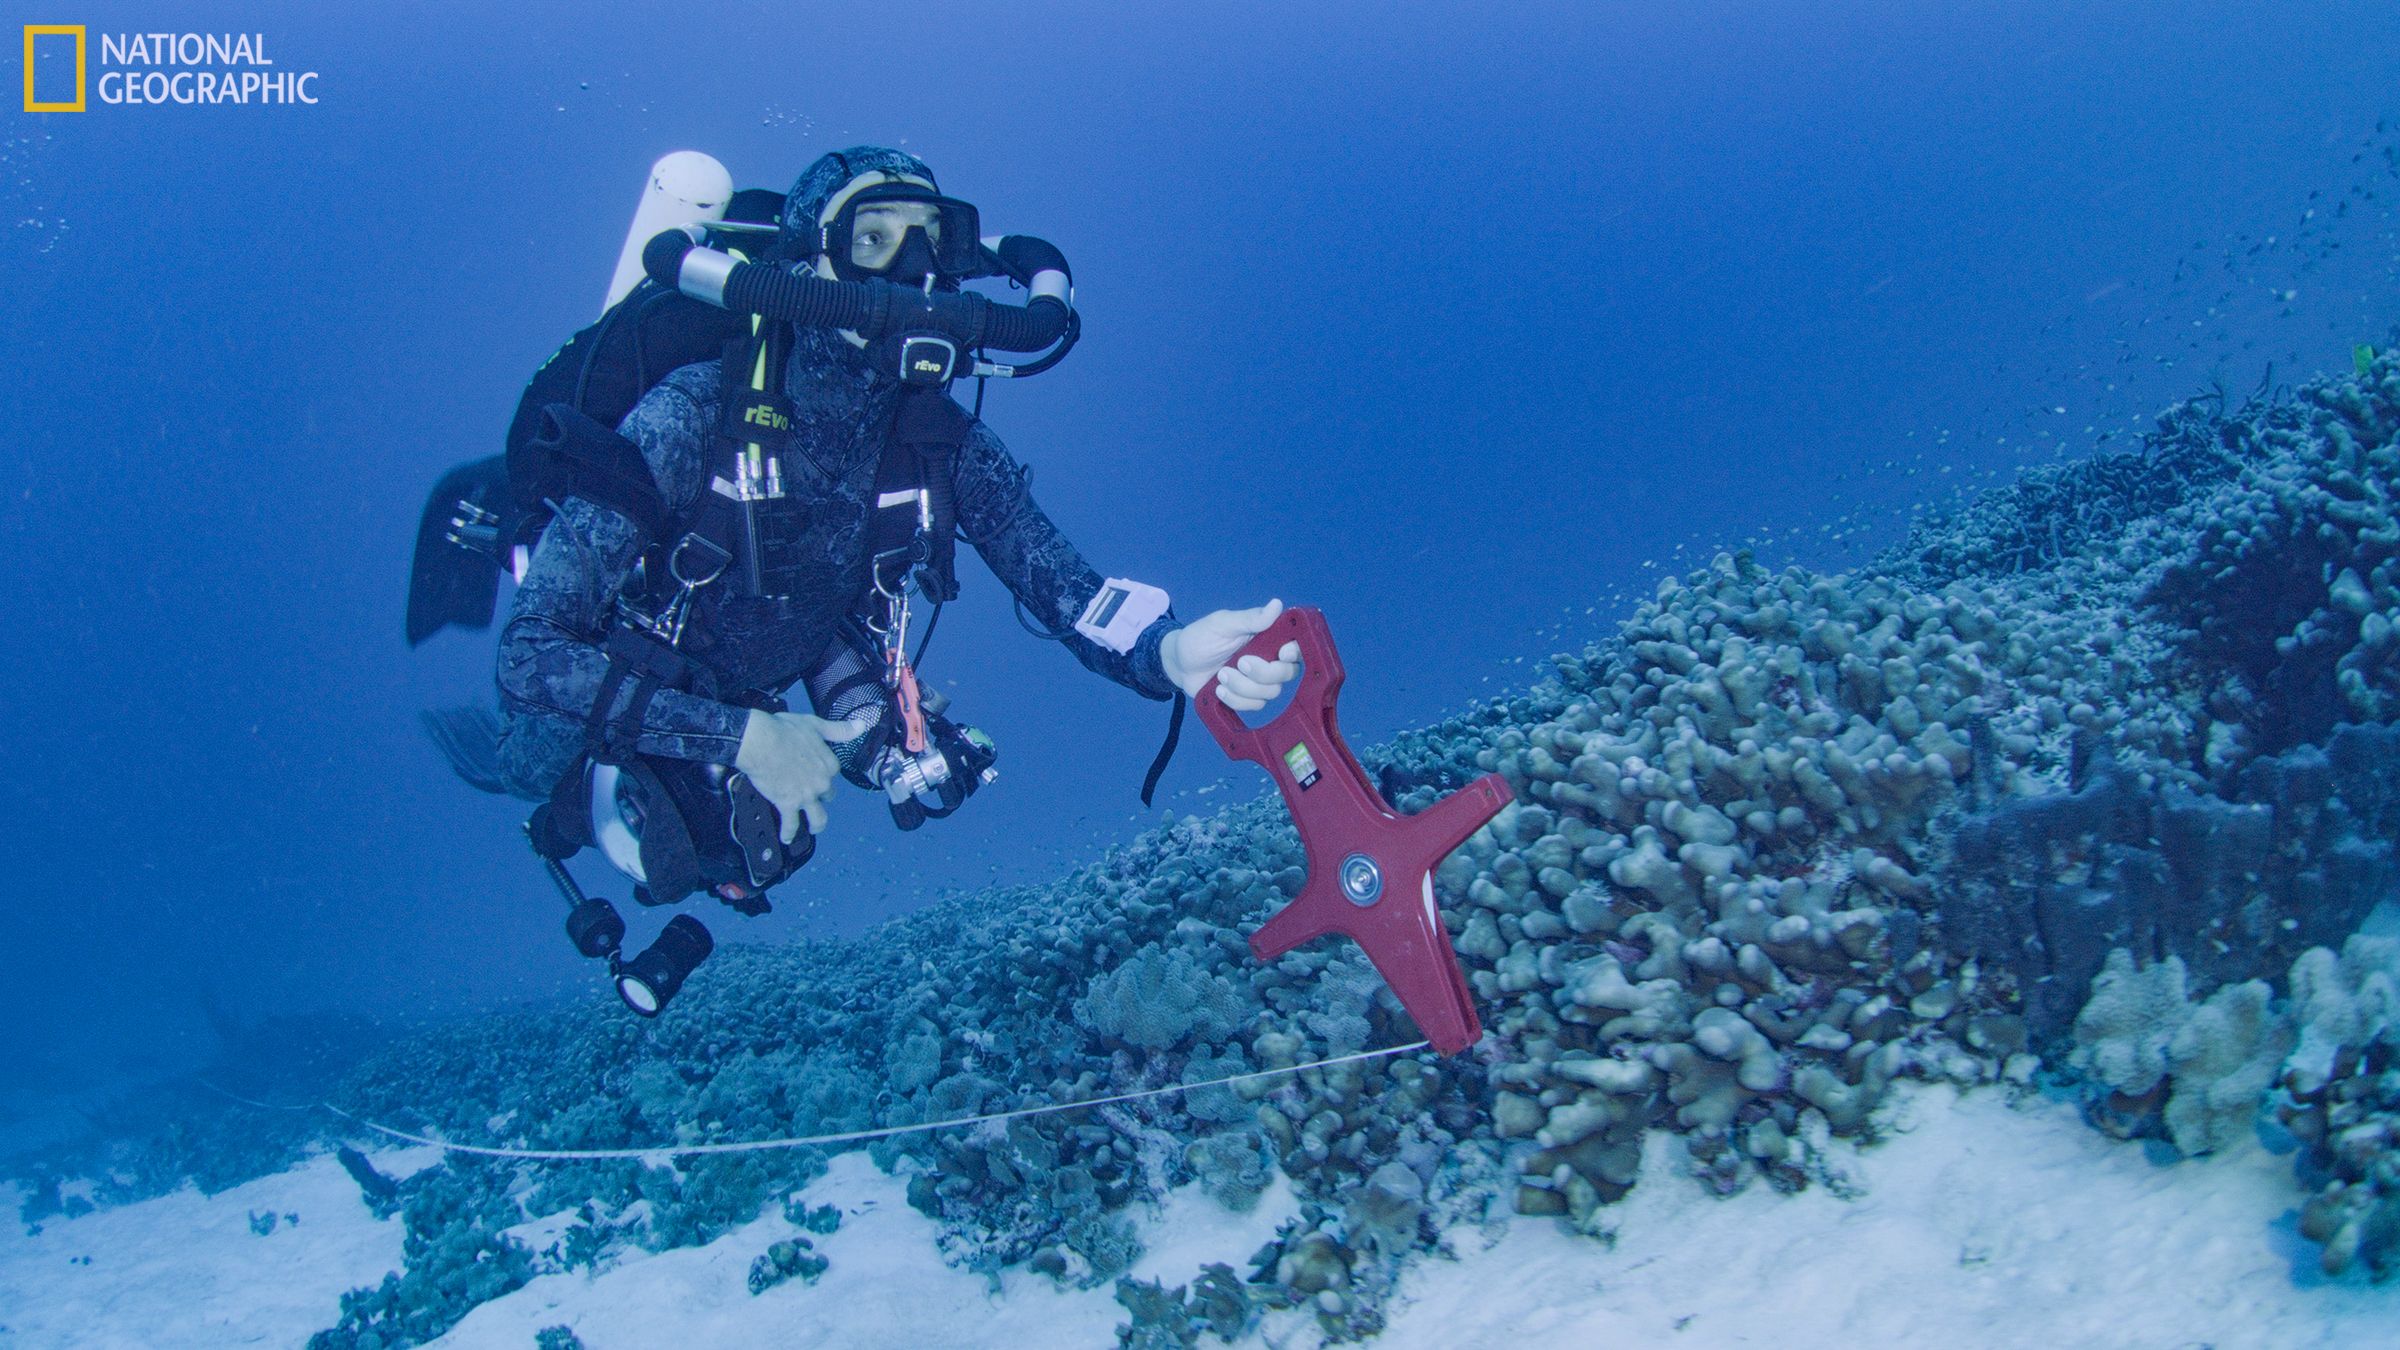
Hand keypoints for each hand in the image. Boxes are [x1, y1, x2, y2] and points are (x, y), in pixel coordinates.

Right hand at [735, 709, 868, 842]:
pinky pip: (791, 824)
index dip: (823, 773)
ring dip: (817, 825)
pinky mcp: (788, 804)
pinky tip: (787, 837)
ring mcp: (806, 796)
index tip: (815, 773)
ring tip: (814, 828)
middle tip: (813, 799)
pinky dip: (789, 832)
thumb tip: (862, 725)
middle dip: (821, 796)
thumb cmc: (784, 730)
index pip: (832, 773)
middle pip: (827, 795)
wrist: (761, 742)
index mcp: (828, 763)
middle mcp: (821, 782)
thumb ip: (840, 730)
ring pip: (818, 817)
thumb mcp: (816, 725)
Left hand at [1161, 598, 1302, 711]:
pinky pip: (1254, 706)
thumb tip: (1277, 605)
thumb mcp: (1222, 623)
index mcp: (1267, 637)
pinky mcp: (1246, 699)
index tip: (1282, 653)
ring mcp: (1258, 682)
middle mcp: (1268, 660)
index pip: (1297, 646)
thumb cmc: (1201, 637)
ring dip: (1242, 686)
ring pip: (1270, 693)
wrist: (1178, 663)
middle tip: (1239, 663)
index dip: (1296, 652)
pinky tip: (1218, 689)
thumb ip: (1250, 618)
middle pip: (1287, 673)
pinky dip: (1235, 699)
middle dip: (1262, 672)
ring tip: (1220, 676)